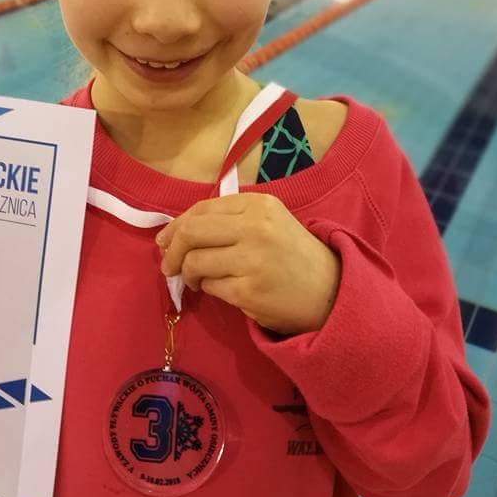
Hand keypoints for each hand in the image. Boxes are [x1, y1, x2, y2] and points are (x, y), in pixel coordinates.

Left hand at [156, 193, 340, 335]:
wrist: (331, 291)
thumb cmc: (293, 255)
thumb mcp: (268, 222)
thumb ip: (228, 220)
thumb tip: (175, 233)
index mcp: (258, 205)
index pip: (202, 209)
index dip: (176, 225)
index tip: (165, 241)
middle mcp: (255, 227)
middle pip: (191, 233)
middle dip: (172, 250)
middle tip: (169, 265)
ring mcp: (252, 259)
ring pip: (195, 262)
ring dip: (189, 274)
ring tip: (197, 280)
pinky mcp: (249, 291)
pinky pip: (210, 287)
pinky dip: (209, 289)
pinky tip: (222, 289)